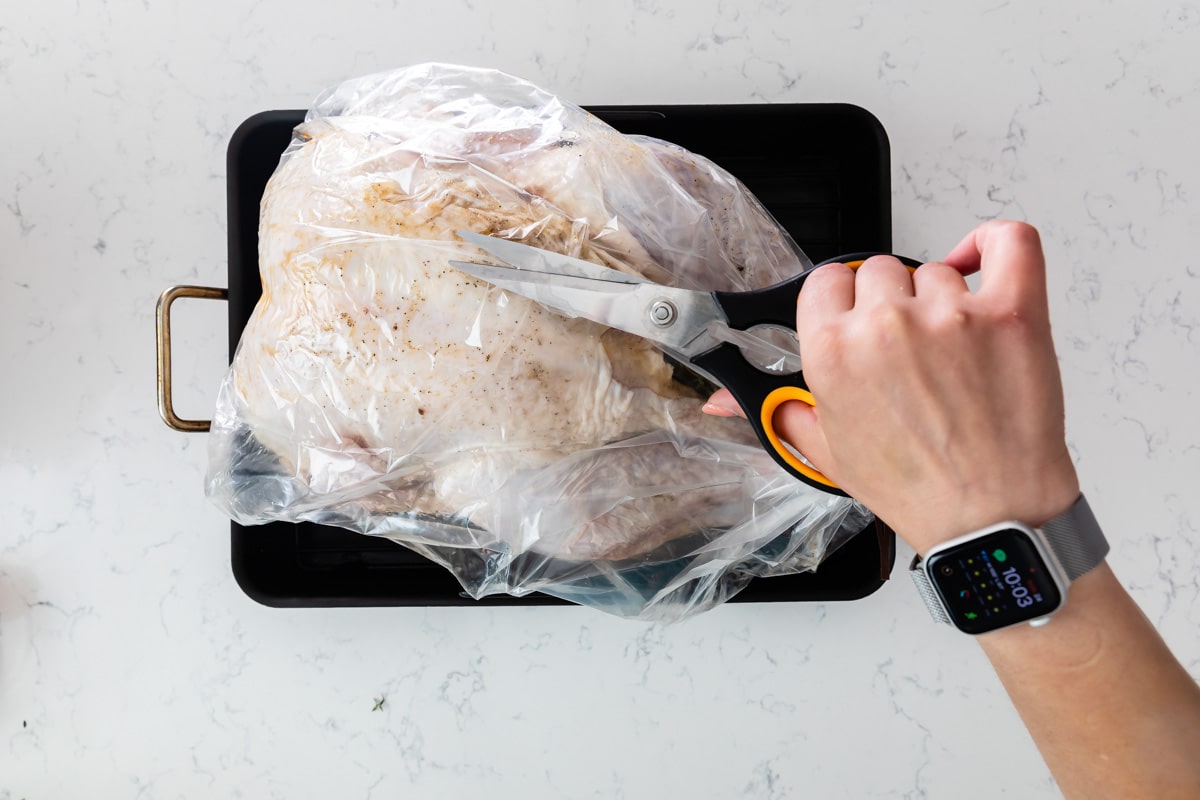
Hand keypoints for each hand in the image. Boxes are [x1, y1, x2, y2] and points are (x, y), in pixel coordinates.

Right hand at [703, 220, 1079, 552]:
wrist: (990, 518)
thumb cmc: (916, 491)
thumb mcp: (827, 452)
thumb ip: (776, 412)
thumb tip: (722, 403)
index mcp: (832, 351)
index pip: (826, 281)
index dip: (843, 301)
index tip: (856, 317)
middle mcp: (885, 325)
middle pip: (879, 272)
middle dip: (890, 305)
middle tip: (909, 350)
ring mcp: (951, 315)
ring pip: (936, 270)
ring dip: (941, 299)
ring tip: (952, 351)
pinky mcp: (1011, 314)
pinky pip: (1007, 242)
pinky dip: (992, 241)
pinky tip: (979, 262)